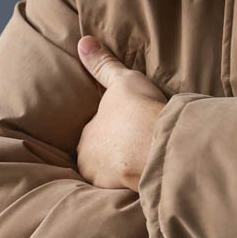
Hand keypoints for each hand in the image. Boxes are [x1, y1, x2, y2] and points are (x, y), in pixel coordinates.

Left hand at [75, 37, 167, 189]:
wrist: (153, 146)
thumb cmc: (137, 112)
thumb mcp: (122, 81)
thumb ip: (103, 64)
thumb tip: (83, 41)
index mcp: (87, 136)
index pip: (93, 135)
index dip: (109, 133)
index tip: (124, 133)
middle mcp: (89, 161)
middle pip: (98, 159)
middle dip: (111, 156)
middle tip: (132, 153)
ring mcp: (105, 182)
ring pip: (110, 178)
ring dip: (120, 175)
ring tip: (138, 171)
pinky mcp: (124, 196)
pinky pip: (127, 193)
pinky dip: (135, 189)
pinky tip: (147, 185)